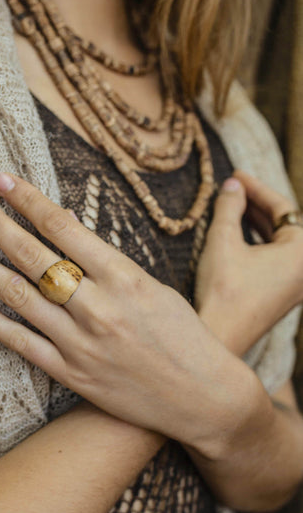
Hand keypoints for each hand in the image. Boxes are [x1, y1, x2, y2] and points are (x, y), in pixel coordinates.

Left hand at [0, 173, 258, 457]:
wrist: (202, 397)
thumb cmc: (183, 335)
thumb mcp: (153, 286)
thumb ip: (109, 262)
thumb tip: (66, 227)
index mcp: (125, 277)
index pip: (65, 228)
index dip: (29, 200)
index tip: (1, 179)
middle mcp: (99, 306)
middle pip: (34, 256)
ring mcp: (81, 343)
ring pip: (19, 296)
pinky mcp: (72, 374)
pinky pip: (22, 343)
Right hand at [195, 170, 302, 356]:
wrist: (218, 337)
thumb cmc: (223, 291)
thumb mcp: (222, 241)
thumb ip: (229, 208)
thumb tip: (232, 185)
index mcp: (302, 252)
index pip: (283, 208)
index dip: (257, 188)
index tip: (235, 175)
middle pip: (285, 224)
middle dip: (257, 204)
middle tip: (233, 188)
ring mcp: (296, 285)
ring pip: (280, 243)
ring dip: (257, 223)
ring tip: (233, 206)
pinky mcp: (282, 297)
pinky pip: (276, 260)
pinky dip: (259, 243)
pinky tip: (237, 235)